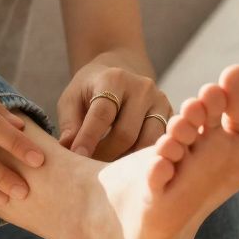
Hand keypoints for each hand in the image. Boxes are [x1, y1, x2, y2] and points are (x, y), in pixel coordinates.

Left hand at [56, 53, 173, 161]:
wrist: (119, 71)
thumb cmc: (90, 89)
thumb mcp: (72, 98)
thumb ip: (69, 122)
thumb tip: (68, 148)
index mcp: (114, 79)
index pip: (102, 114)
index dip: (89, 138)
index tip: (76, 157)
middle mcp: (142, 88)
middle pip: (126, 134)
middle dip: (105, 154)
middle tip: (88, 168)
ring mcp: (160, 101)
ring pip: (146, 143)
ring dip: (125, 161)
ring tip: (107, 168)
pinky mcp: (170, 115)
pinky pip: (158, 144)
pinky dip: (141, 158)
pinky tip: (127, 165)